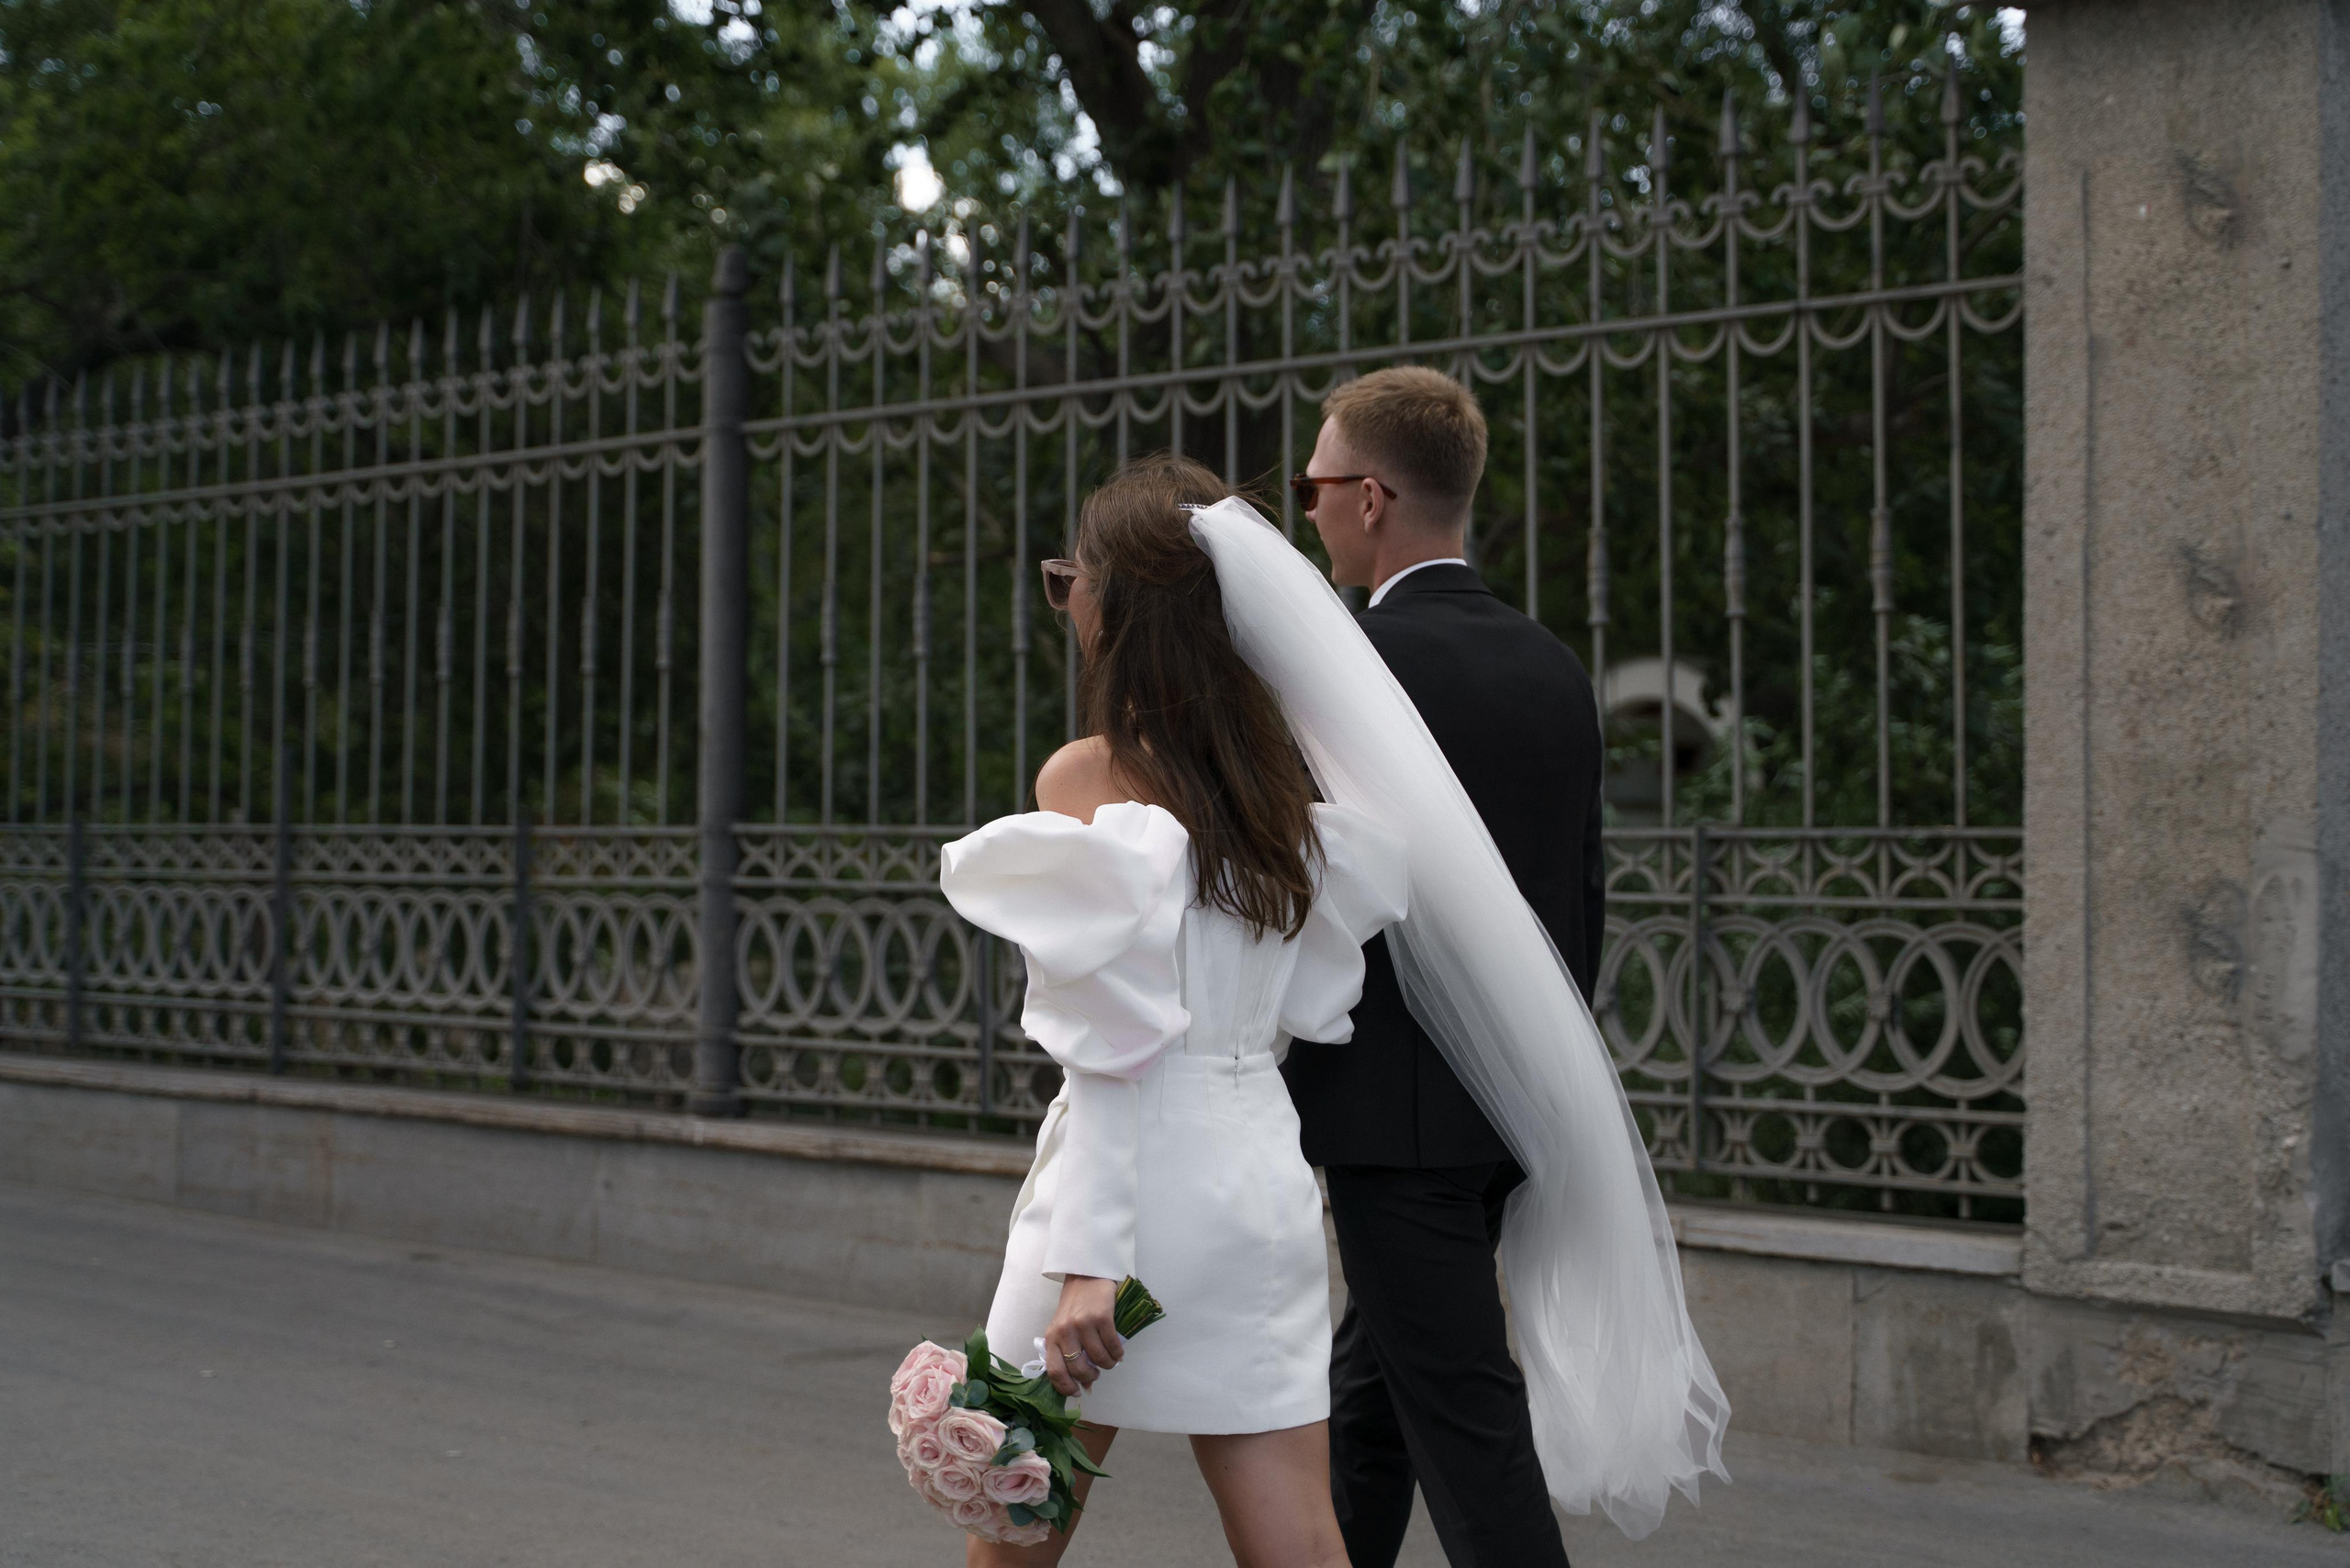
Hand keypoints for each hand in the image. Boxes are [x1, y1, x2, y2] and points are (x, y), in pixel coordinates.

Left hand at [1042, 1275, 1123, 1397]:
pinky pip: (1112, 1345)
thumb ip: (1069, 1354)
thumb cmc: (1074, 1305)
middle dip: (1091, 1377)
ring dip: (1107, 1365)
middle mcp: (1065, 1331)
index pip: (1054, 1371)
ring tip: (1110, 1361)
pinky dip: (1117, 1353)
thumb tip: (1084, 1386)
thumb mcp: (1063, 1328)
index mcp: (1052, 1337)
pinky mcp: (1101, 1317)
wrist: (1086, 1275)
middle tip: (1097, 1374)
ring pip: (1098, 1359)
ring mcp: (1083, 1324)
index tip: (1077, 1392)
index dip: (1066, 1387)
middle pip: (1078, 1368)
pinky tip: (1118, 1352)